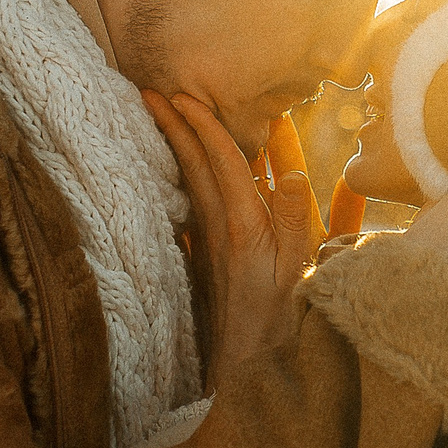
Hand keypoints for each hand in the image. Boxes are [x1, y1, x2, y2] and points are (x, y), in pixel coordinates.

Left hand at [146, 92, 321, 391]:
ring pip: (187, 179)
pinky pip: (190, 200)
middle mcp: (217, 226)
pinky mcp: (200, 250)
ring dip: (172, 143)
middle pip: (193, 164)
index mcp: (242, 224)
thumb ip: (295, 220)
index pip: (222, 163)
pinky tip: (174, 162)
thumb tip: (290, 174)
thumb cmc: (276, 314)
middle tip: (151, 89)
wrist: (244, 358)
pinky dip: (181, 173)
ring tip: (157, 113)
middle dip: (174, 124)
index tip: (186, 94)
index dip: (205, 126)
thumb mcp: (295, 267)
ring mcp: (205, 237)